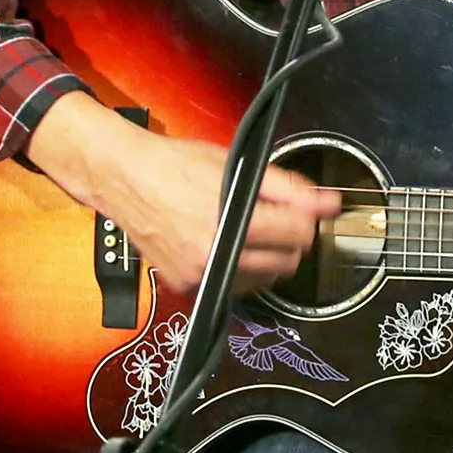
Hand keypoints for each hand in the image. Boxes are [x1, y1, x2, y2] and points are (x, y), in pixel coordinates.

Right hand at [26, 91, 342, 295]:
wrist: (124, 178)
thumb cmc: (176, 165)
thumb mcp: (237, 166)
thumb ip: (288, 187)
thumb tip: (328, 203)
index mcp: (232, 221)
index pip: (298, 235)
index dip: (307, 219)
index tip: (304, 210)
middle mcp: (215, 254)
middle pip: (285, 262)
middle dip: (290, 241)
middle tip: (278, 219)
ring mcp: (199, 275)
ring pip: (261, 280)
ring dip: (267, 258)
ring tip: (252, 231)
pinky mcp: (186, 286)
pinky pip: (232, 286)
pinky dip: (240, 269)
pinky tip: (229, 245)